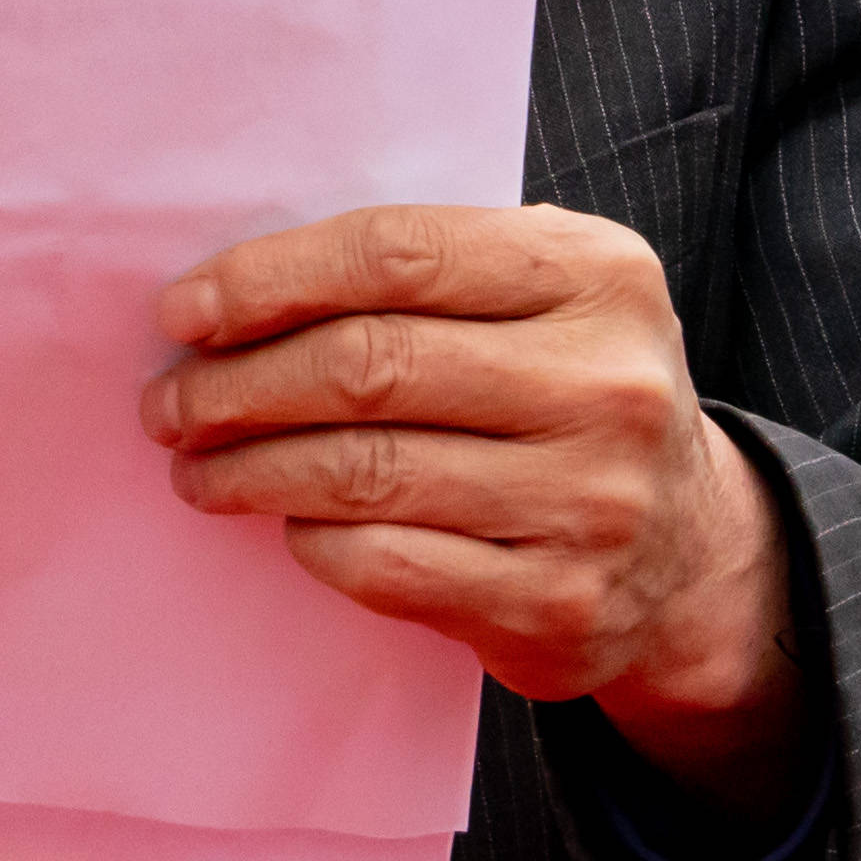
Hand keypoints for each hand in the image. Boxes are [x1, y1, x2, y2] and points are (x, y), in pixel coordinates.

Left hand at [141, 205, 813, 825]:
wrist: (690, 553)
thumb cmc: (572, 395)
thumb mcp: (547, 299)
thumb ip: (430, 272)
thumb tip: (234, 292)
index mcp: (598, 276)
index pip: (397, 253)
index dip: (271, 279)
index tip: (185, 312)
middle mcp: (607, 386)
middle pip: (368, 367)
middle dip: (237, 384)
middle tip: (171, 402)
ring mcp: (589, 504)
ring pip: (364, 472)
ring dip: (249, 467)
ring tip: (198, 465)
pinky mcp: (555, 606)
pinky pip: (386, 565)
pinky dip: (313, 540)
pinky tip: (287, 523)